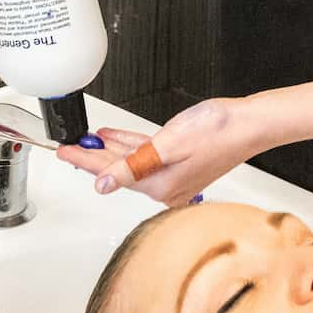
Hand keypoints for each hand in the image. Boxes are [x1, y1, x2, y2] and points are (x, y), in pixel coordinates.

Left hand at [56, 98, 266, 207]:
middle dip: (92, 158)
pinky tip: (116, 138)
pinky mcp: (181, 165)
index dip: (83, 161)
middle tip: (69, 147)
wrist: (248, 124)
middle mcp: (165, 187)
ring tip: (87, 141)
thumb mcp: (166, 145)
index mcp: (159, 185)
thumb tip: (103, 186)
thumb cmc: (216, 132)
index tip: (64, 152)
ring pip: (131, 163)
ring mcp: (174, 177)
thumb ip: (131, 166)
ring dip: (109, 151)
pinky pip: (146, 158)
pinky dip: (130, 146)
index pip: (109, 174)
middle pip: (117, 171)